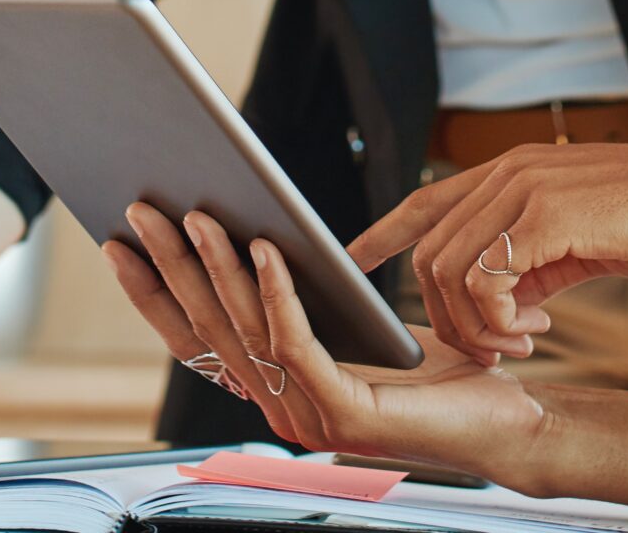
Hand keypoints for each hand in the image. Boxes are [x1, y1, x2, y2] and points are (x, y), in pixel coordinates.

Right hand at [103, 205, 553, 480]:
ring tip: (200, 214)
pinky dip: (277, 293)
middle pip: (208, 329)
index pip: (195, 340)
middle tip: (142, 209)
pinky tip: (267, 249)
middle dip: (170, 265)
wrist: (508, 418)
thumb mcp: (357, 324)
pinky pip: (297, 342)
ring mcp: (308, 417)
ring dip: (217, 267)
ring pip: (246, 331)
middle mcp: (281, 410)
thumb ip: (307, 300)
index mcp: (276, 391)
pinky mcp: (347, 414)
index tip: (119, 242)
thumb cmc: (440, 371)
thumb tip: (257, 234)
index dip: (153, 293)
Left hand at [345, 141, 627, 366]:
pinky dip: (497, 320)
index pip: (427, 198)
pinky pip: (485, 282)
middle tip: (496, 347)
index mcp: (515, 169)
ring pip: (449, 271)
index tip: (354, 258)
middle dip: (447, 315)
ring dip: (474, 325)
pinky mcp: (545, 216)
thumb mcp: (578, 237)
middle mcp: (509, 170)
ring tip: (519, 343)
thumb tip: (500, 300)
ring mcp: (524, 189)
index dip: (384, 231)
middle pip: (430, 252)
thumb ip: (530, 257)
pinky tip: (536, 330)